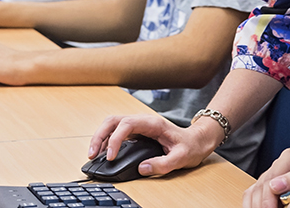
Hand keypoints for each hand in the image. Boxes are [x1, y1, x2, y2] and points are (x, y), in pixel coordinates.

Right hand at [87, 114, 220, 176]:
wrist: (197, 140)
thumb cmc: (191, 146)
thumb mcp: (181, 157)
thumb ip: (163, 164)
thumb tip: (142, 168)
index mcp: (152, 123)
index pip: (127, 124)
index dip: (115, 139)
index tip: (110, 156)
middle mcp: (143, 121)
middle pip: (113, 121)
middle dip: (99, 135)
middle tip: (92, 154)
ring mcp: (138, 126)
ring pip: (112, 124)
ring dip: (100, 137)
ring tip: (93, 155)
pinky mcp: (136, 133)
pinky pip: (116, 132)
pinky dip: (106, 141)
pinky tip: (102, 153)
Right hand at [243, 149, 289, 207]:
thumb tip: (276, 184)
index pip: (270, 180)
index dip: (267, 199)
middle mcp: (279, 163)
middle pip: (260, 186)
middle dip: (262, 204)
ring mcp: (273, 173)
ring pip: (254, 190)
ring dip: (256, 205)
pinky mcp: (270, 184)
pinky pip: (253, 193)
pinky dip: (253, 204)